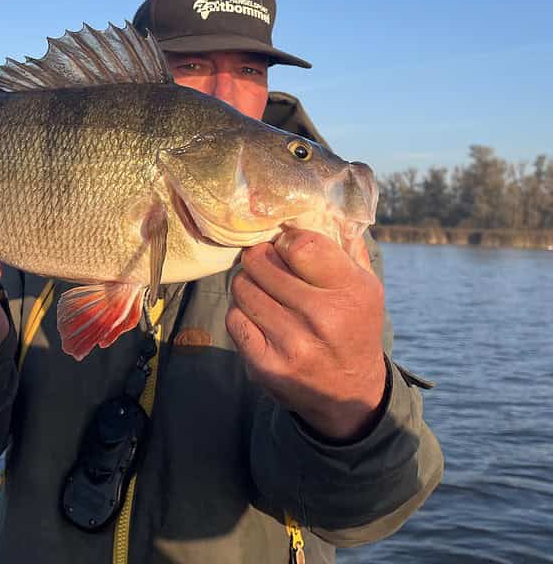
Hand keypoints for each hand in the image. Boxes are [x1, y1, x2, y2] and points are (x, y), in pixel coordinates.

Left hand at [226, 229, 387, 440]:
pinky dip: (241, 313)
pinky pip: (235, 319)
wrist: (349, 396)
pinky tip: (258, 316)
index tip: (285, 246)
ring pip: (243, 288)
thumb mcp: (366, 288)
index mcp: (352, 292)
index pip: (301, 244)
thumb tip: (323, 205)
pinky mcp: (266, 365)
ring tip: (261, 289)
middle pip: (261, 262)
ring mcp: (292, 344)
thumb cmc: (354, 328)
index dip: (285, 239)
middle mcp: (323, 317)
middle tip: (263, 262)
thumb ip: (347, 246)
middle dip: (258, 258)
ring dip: (247, 284)